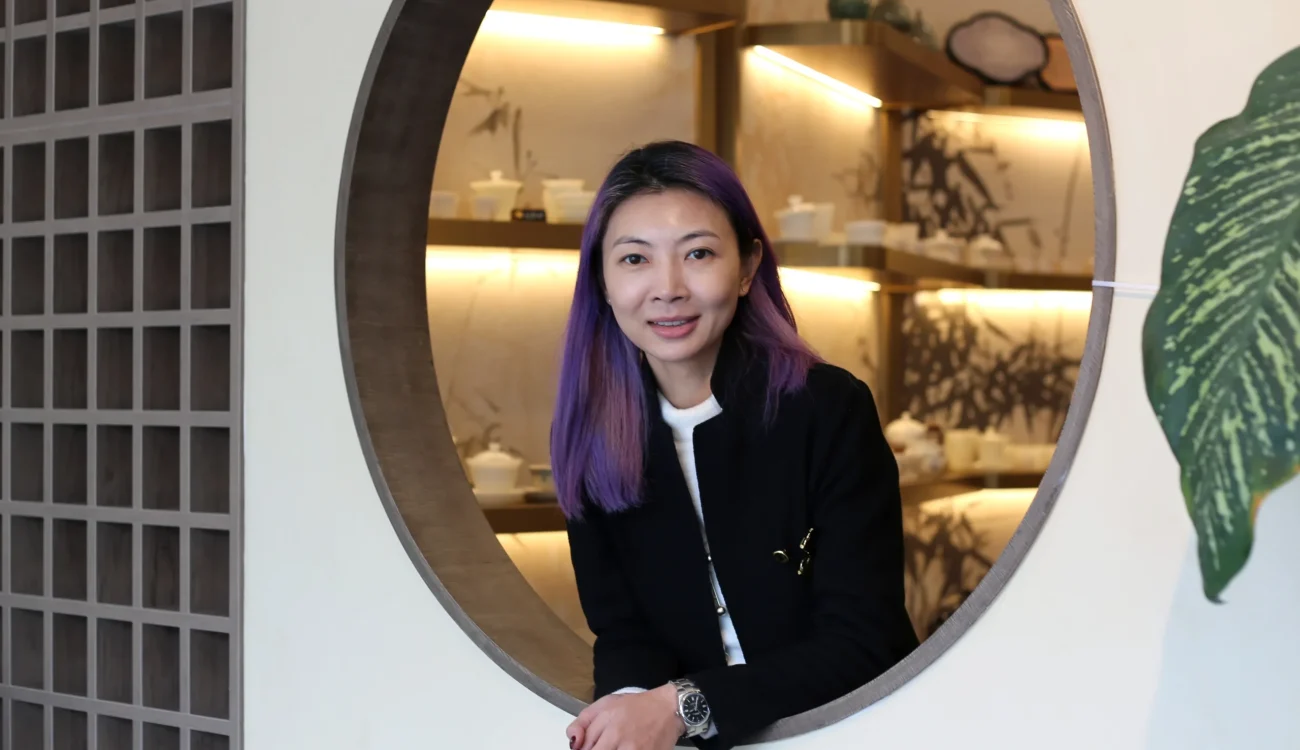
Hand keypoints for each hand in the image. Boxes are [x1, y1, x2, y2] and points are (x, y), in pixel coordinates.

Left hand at [565, 684, 684, 749]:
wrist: (668, 708)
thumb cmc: (637, 707)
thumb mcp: (604, 704)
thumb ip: (583, 722)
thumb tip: (572, 743)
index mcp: (605, 722)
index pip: (584, 748)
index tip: (591, 746)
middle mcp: (618, 736)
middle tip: (607, 746)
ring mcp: (633, 749)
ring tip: (617, 746)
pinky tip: (627, 748)